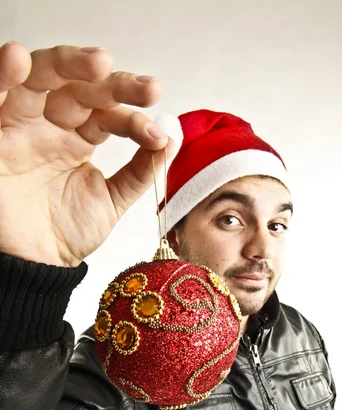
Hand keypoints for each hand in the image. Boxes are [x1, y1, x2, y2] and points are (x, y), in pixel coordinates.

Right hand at [0, 41, 172, 266]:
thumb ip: (139, 172)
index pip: (107, 113)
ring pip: (40, 79)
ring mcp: (20, 126)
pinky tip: (19, 58)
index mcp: (77, 138)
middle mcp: (50, 126)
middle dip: (114, 85)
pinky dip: (3, 74)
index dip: (134, 119)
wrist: (32, 267)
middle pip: (80, 88)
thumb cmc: (64, 235)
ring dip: (68, 65)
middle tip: (147, 89)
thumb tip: (171, 138)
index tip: (157, 137)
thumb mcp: (111, 201)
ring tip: (101, 63)